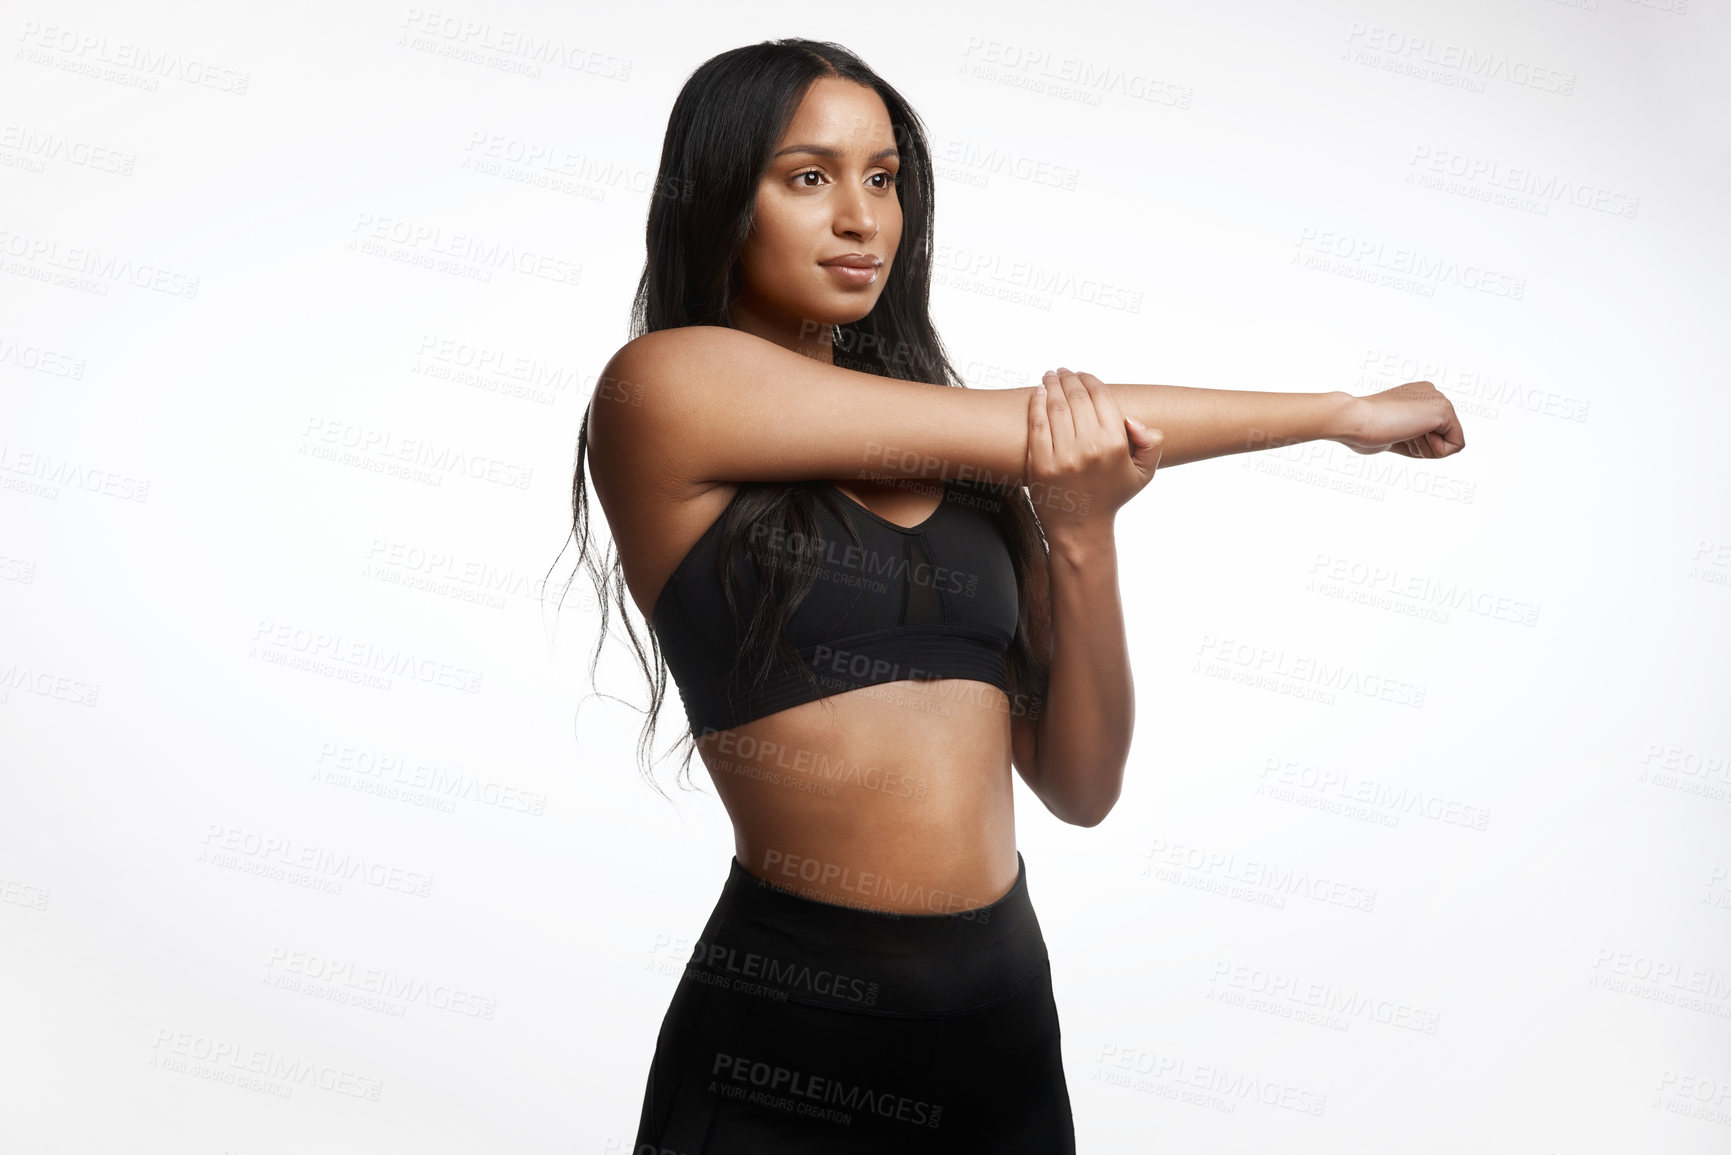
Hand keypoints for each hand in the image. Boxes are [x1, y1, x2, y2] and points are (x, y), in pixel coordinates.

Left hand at [1026, 367, 1162, 542]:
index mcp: (1115, 445)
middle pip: (1076, 397)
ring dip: (1052, 385)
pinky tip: (1038, 394)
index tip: (1083, 375)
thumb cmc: (1111, 496)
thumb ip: (1152, 444)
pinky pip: (1037, 424)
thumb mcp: (1144, 473)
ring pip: (1055, 406)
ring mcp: (1062, 455)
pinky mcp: (1040, 463)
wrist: (1080, 527)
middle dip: (1069, 378)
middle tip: (1063, 371)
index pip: (1101, 397)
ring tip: (1050, 376)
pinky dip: (1036, 404)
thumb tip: (1132, 419)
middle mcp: (1089, 447)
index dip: (1090, 380)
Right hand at [1336, 381, 1465, 458]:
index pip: (1430, 431)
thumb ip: (1412, 437)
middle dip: (1422, 446)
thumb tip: (1427, 447)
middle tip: (1396, 433)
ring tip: (1401, 432)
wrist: (1354, 419)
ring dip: (1426, 449)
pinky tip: (1412, 435)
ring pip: (1450, 441)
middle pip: (1442, 437)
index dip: (1413, 443)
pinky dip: (1435, 451)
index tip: (1392, 431)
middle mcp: (1431, 393)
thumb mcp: (1392, 432)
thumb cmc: (1362, 429)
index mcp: (1416, 395)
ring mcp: (1438, 400)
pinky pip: (1456, 445)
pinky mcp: (1444, 411)